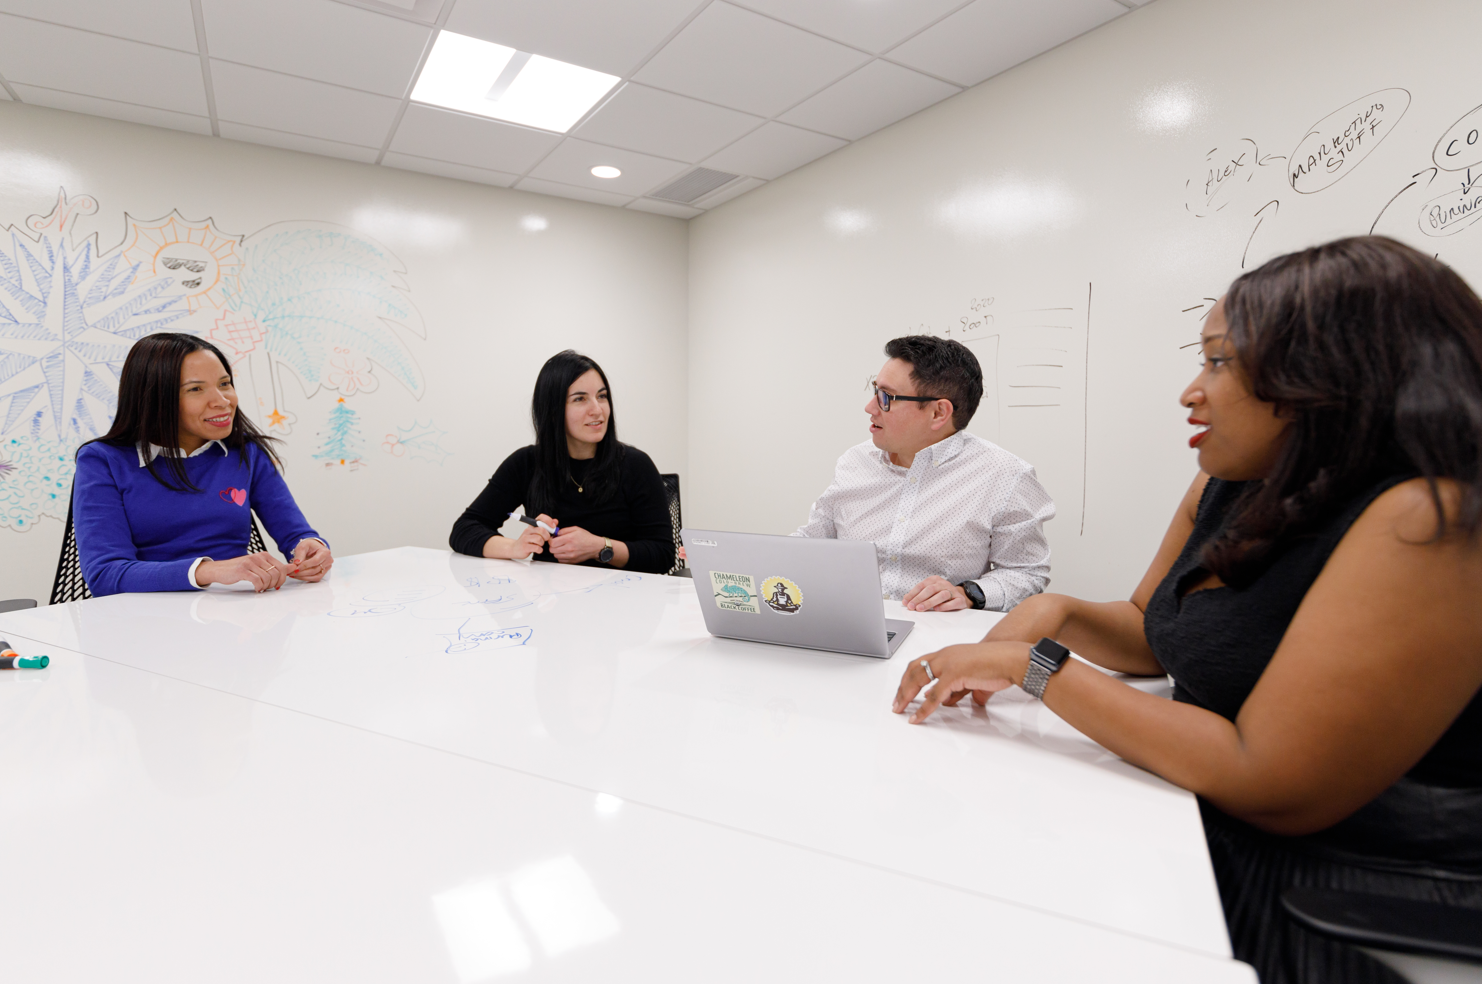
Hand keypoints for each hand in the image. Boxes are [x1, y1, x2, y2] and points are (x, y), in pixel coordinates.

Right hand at [197, 552, 293, 591]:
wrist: (220, 570)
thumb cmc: (240, 569)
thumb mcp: (259, 566)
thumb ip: (276, 567)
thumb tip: (293, 567)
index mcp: (264, 555)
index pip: (282, 568)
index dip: (282, 579)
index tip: (276, 585)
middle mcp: (258, 557)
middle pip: (276, 574)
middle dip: (274, 584)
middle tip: (268, 588)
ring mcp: (250, 563)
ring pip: (267, 578)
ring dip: (266, 587)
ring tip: (260, 588)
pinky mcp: (242, 570)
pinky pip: (257, 581)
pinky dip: (258, 587)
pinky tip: (255, 589)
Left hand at [289, 539, 333, 580]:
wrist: (312, 548)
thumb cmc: (309, 546)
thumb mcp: (303, 546)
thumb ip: (300, 554)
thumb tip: (297, 563)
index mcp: (325, 552)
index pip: (315, 561)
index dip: (305, 566)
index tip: (295, 568)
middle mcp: (328, 560)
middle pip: (315, 569)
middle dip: (302, 572)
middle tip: (291, 573)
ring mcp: (327, 567)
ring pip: (315, 576)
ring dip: (303, 577)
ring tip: (293, 575)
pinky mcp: (324, 572)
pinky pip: (315, 578)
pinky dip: (306, 578)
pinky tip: (298, 576)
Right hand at [509, 514, 557, 559]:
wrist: (515, 548)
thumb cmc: (528, 540)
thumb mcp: (536, 532)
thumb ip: (546, 527)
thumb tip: (555, 521)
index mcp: (532, 525)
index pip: (541, 517)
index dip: (549, 521)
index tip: (553, 527)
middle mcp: (528, 530)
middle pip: (541, 530)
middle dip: (547, 536)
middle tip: (546, 539)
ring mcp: (525, 538)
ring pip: (539, 539)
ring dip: (542, 544)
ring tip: (539, 545)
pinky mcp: (525, 547)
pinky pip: (537, 548)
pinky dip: (540, 550)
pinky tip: (537, 549)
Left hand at [548, 525, 603, 563]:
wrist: (595, 547)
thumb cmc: (586, 537)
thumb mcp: (576, 529)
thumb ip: (564, 530)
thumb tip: (555, 533)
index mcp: (569, 539)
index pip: (552, 543)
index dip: (551, 540)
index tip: (553, 539)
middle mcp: (569, 548)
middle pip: (552, 550)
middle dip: (553, 546)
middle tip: (557, 543)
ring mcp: (570, 556)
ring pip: (555, 556)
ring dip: (556, 551)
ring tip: (561, 547)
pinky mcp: (572, 561)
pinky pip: (561, 560)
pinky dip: (561, 557)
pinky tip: (565, 552)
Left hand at [891, 641, 1031, 723]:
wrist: (1010, 659)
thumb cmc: (996, 666)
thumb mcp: (971, 678)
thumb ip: (957, 688)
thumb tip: (947, 701)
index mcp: (948, 654)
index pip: (920, 663)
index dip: (909, 678)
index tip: (902, 691)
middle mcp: (944, 656)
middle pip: (914, 670)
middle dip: (902, 687)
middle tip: (896, 703)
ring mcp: (948, 664)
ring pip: (918, 680)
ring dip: (906, 696)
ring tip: (899, 709)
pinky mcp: (954, 674)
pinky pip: (934, 695)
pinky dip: (923, 708)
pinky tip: (916, 717)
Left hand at [902, 576, 969, 611]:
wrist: (959, 596)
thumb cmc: (941, 594)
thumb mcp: (930, 592)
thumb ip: (919, 595)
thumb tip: (906, 600)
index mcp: (935, 580)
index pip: (921, 585)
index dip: (912, 594)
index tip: (906, 602)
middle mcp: (944, 583)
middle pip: (930, 589)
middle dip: (919, 598)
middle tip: (912, 606)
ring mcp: (953, 591)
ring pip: (942, 595)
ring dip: (929, 602)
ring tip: (921, 608)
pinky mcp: (960, 599)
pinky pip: (953, 602)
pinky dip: (945, 606)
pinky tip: (937, 609)